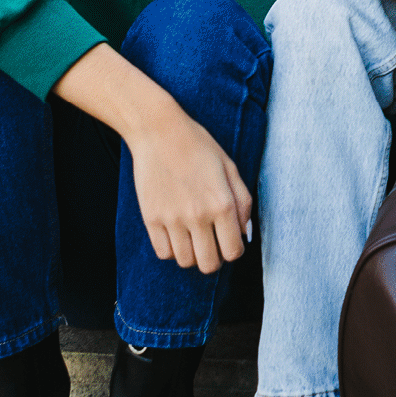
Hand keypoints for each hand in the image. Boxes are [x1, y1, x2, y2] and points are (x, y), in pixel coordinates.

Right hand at [126, 107, 252, 272]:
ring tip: (192, 236)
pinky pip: (163, 253)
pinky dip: (171, 249)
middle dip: (214, 258)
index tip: (228, 241)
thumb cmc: (199, 147)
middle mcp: (198, 216)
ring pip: (185, 261)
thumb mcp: (230, 168)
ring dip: (192, 253)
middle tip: (211, 243)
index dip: (234, 250)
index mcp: (222, 204)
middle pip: (209, 264)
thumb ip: (243, 202)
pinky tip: (176, 232)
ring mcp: (172, 219)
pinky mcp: (151, 218)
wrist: (160, 132)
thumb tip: (244, 232)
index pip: (233, 251)